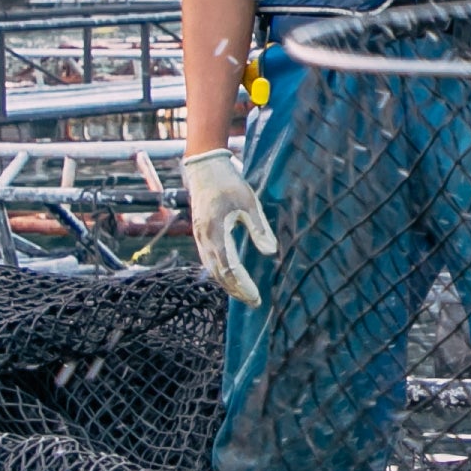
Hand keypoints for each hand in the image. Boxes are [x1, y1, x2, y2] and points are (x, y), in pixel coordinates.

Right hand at [183, 146, 276, 304]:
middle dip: (236, 290)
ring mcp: (199, 237)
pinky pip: (209, 260)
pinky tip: (231, 277)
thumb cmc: (229, 183)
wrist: (204, 168)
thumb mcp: (249, 203)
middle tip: (253, 302)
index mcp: (215, 232)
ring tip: (244, 295)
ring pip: (212, 269)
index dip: (242, 285)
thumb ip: (259, 228)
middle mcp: (204, 239)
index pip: (229, 268)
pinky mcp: (200, 234)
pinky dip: (220, 273)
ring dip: (227, 284)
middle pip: (219, 273)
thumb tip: (270, 252)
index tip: (256, 297)